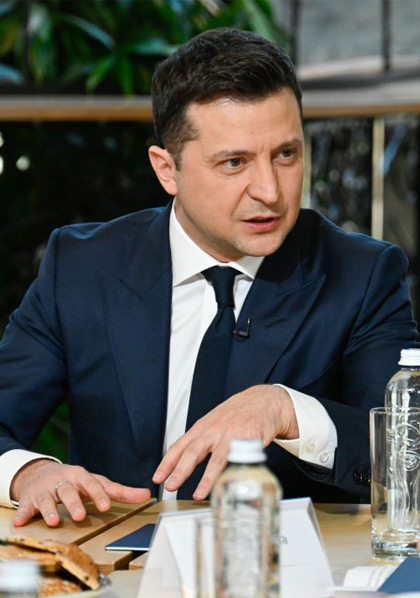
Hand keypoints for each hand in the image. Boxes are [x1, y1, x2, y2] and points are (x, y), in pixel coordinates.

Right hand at [11, 460, 150, 526]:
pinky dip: (23, 513)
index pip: (92, 484)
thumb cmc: (75, 482)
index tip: (106, 506)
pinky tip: (21, 521)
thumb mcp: (96, 483)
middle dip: (74, 503)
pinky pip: (26, 507)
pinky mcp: (30, 499)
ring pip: (48, 499)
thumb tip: (147, 494)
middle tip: (81, 515)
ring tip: (54, 521)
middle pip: (69, 491)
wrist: (42, 473)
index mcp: (81, 476)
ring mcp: (46, 489)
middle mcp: (63, 481)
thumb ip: (120, 491)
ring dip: (50, 510)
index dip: (99, 495)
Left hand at [153, 384, 297, 499]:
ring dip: (206, 478)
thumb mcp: (214, 422)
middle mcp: (214, 431)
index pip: (180, 446)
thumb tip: (184, 461)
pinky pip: (240, 459)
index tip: (158, 477)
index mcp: (203, 427)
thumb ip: (201, 440)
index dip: (167, 463)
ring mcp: (232, 435)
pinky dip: (234, 472)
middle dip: (180, 471)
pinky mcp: (250, 439)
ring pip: (216, 459)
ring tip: (198, 494)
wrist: (264, 401)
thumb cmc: (238, 414)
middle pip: (193, 452)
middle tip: (170, 487)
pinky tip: (229, 484)